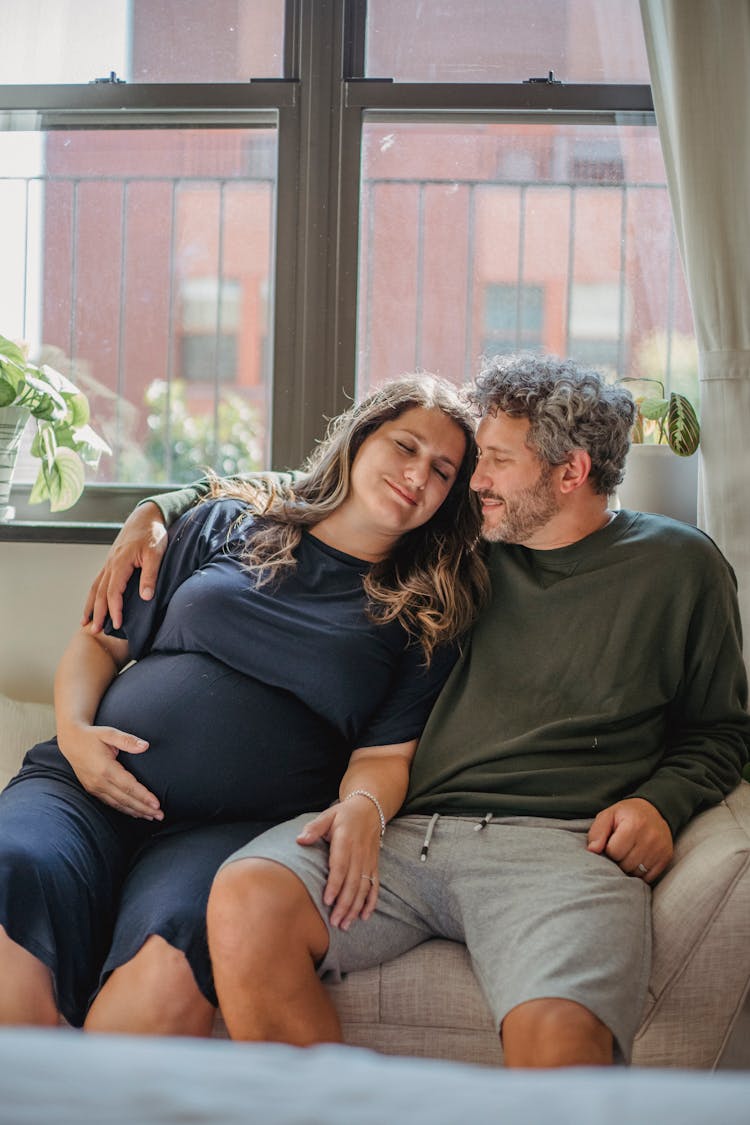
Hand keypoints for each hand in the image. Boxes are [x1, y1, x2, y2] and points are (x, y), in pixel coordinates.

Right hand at [57, 722, 162, 820]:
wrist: (71, 742)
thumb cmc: (92, 736)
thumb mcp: (109, 733)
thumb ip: (127, 740)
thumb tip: (145, 746)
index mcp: (105, 769)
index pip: (128, 786)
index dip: (143, 796)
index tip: (157, 804)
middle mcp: (99, 782)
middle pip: (125, 799)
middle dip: (144, 809)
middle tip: (160, 815)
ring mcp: (94, 788)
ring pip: (118, 804)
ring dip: (136, 812)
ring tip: (152, 817)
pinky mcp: (92, 790)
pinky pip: (110, 803)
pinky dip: (124, 809)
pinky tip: (135, 812)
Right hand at [83, 502, 167, 632]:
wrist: (146, 516)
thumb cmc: (152, 533)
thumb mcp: (155, 553)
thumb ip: (150, 575)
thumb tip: (145, 597)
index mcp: (120, 563)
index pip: (113, 592)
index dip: (114, 610)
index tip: (117, 625)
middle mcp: (111, 564)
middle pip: (100, 593)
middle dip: (97, 613)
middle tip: (94, 631)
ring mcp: (109, 562)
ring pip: (96, 587)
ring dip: (90, 606)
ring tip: (85, 623)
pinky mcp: (112, 561)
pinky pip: (99, 581)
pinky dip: (94, 594)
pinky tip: (93, 603)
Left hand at [296, 796, 382, 929]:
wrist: (370, 809)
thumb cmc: (344, 815)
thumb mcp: (328, 815)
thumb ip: (314, 828)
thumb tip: (300, 839)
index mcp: (346, 841)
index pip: (340, 866)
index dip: (335, 884)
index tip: (327, 901)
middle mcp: (359, 853)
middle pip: (353, 882)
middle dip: (344, 904)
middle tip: (335, 922)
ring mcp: (369, 861)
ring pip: (363, 888)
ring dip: (355, 907)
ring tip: (345, 924)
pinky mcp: (374, 865)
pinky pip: (374, 886)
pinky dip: (371, 902)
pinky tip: (364, 915)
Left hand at [587, 797, 672, 883]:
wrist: (654, 810)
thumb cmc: (626, 814)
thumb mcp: (608, 815)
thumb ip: (597, 832)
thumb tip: (592, 850)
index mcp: (634, 825)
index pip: (614, 852)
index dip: (608, 849)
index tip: (611, 842)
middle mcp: (650, 838)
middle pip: (625, 864)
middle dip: (618, 859)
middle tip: (620, 848)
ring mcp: (660, 849)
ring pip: (636, 873)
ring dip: (629, 867)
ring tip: (628, 853)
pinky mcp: (666, 857)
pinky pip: (649, 877)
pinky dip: (640, 873)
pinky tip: (638, 860)